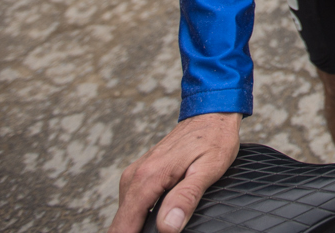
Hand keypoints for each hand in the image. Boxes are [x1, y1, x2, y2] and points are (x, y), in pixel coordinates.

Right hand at [108, 112, 240, 232]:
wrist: (211, 113)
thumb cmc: (213, 138)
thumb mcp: (208, 170)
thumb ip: (186, 198)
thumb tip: (167, 228)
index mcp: (147, 179)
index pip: (124, 227)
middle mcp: (134, 178)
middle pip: (121, 225)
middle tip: (167, 231)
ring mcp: (134, 176)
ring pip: (125, 217)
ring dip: (138, 228)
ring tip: (164, 227)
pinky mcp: (138, 176)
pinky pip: (132, 206)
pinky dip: (141, 217)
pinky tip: (158, 220)